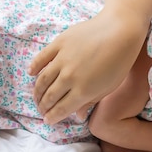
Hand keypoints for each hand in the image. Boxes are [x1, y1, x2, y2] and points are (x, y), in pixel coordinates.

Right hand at [28, 12, 144, 123]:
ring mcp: (62, 59)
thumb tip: (78, 116)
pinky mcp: (59, 43)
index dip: (52, 117)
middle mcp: (69, 77)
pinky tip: (31, 73)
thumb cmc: (120, 61)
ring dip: (37, 91)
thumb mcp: (109, 87)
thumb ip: (91, 101)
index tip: (47, 120)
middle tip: (41, 110)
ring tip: (36, 97)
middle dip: (43, 106)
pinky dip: (34, 66)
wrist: (120, 30)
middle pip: (50, 96)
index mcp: (84, 91)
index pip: (61, 109)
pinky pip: (42, 58)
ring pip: (43, 80)